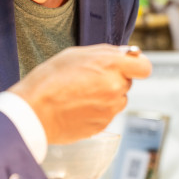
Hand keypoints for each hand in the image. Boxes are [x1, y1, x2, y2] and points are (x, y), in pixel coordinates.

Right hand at [9, 44, 151, 144]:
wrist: (35, 112)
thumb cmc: (49, 80)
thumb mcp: (76, 54)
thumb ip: (105, 53)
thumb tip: (125, 54)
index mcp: (111, 65)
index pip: (144, 67)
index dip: (137, 66)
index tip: (129, 66)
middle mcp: (115, 88)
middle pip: (127, 82)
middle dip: (115, 79)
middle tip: (90, 79)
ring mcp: (110, 109)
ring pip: (118, 100)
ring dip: (107, 96)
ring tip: (80, 94)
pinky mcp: (103, 125)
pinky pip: (106, 114)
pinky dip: (97, 111)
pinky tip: (77, 106)